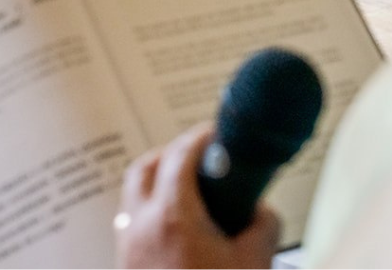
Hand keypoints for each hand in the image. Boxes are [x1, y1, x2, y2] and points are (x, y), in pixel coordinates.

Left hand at [117, 124, 279, 268]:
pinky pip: (131, 228)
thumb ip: (263, 226)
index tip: (216, 134)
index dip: (200, 138)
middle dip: (170, 155)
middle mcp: (141, 228)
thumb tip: (259, 212)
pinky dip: (150, 215)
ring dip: (156, 185)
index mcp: (172, 218)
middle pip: (144, 168)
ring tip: (188, 193)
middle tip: (199, 157)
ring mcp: (129, 251)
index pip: (179, 156)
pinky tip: (177, 231)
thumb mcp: (256, 262)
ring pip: (132, 199)